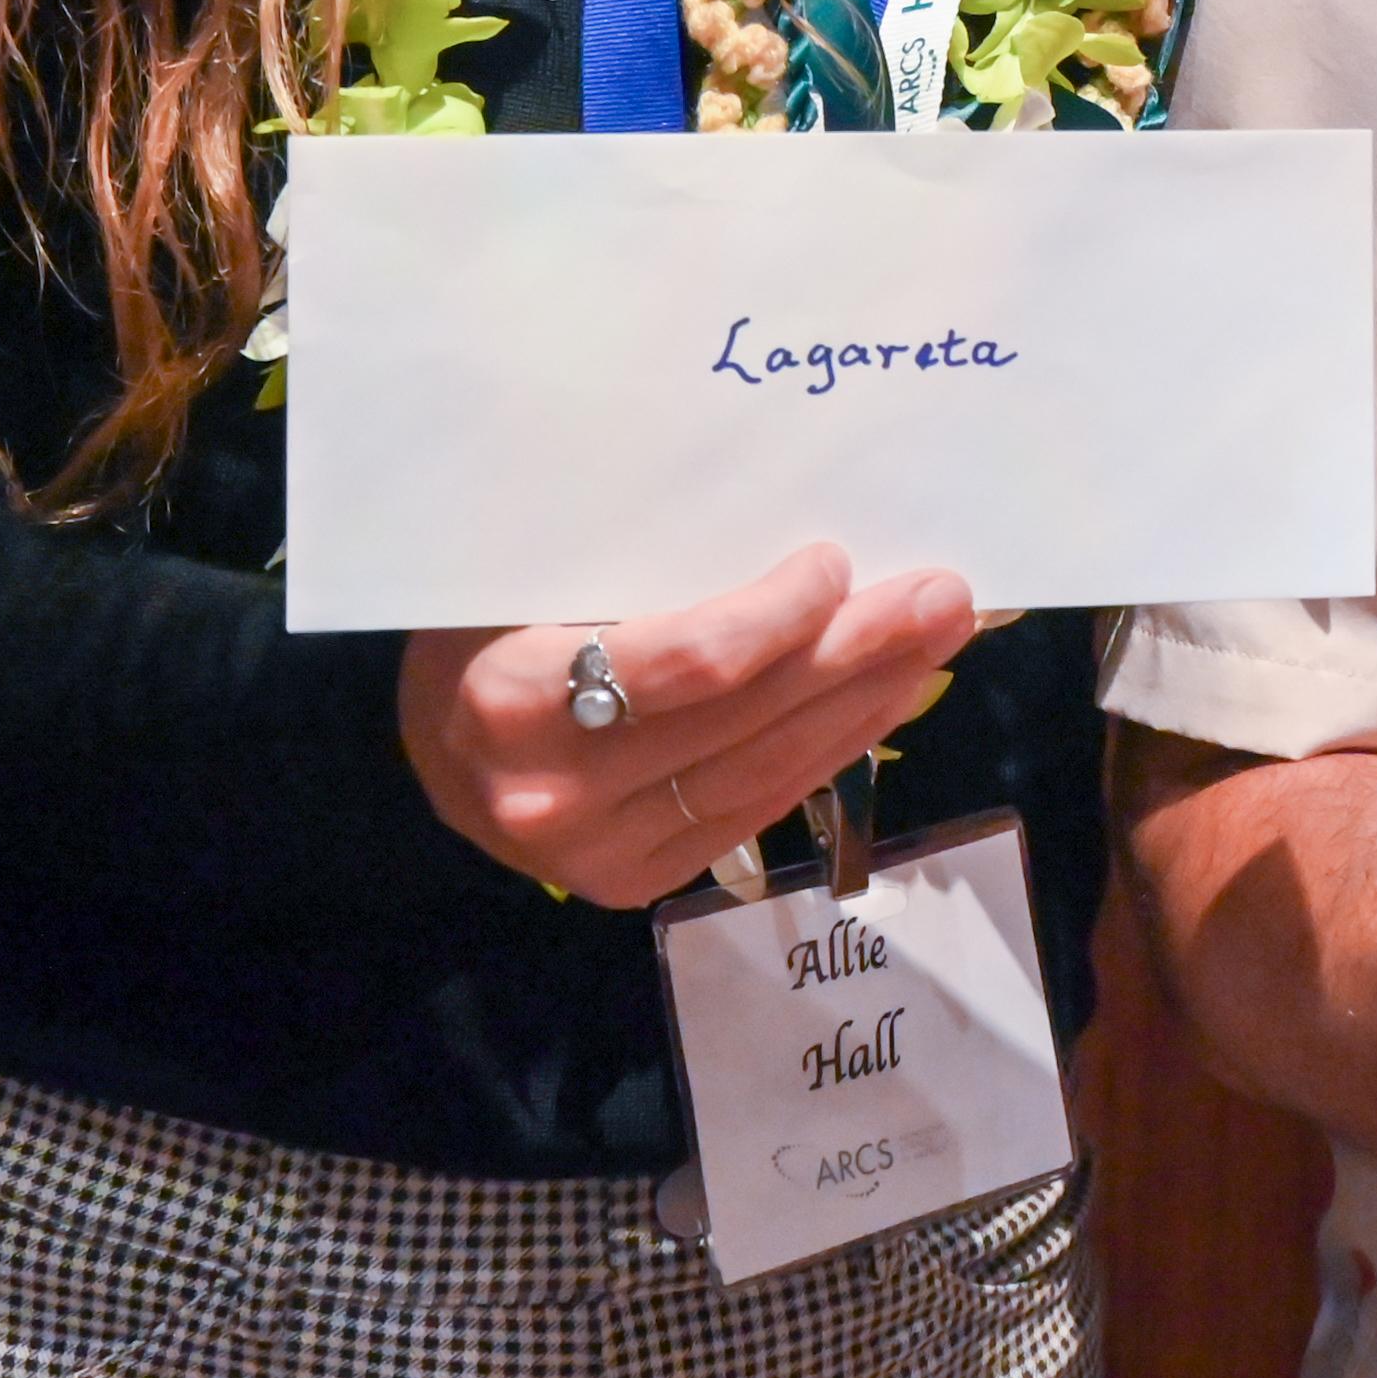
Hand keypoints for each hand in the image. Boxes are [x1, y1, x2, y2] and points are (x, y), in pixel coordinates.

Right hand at [398, 541, 983, 905]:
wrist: (432, 746)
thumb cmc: (482, 627)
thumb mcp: (523, 569)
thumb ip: (626, 551)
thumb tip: (775, 496)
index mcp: (512, 698)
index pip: (684, 663)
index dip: (777, 616)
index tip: (835, 560)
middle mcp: (552, 792)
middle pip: (743, 717)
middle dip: (858, 651)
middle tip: (943, 595)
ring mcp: (595, 853)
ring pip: (765, 769)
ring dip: (866, 701)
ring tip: (937, 640)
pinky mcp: (634, 881)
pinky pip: (756, 807)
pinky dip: (829, 749)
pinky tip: (882, 699)